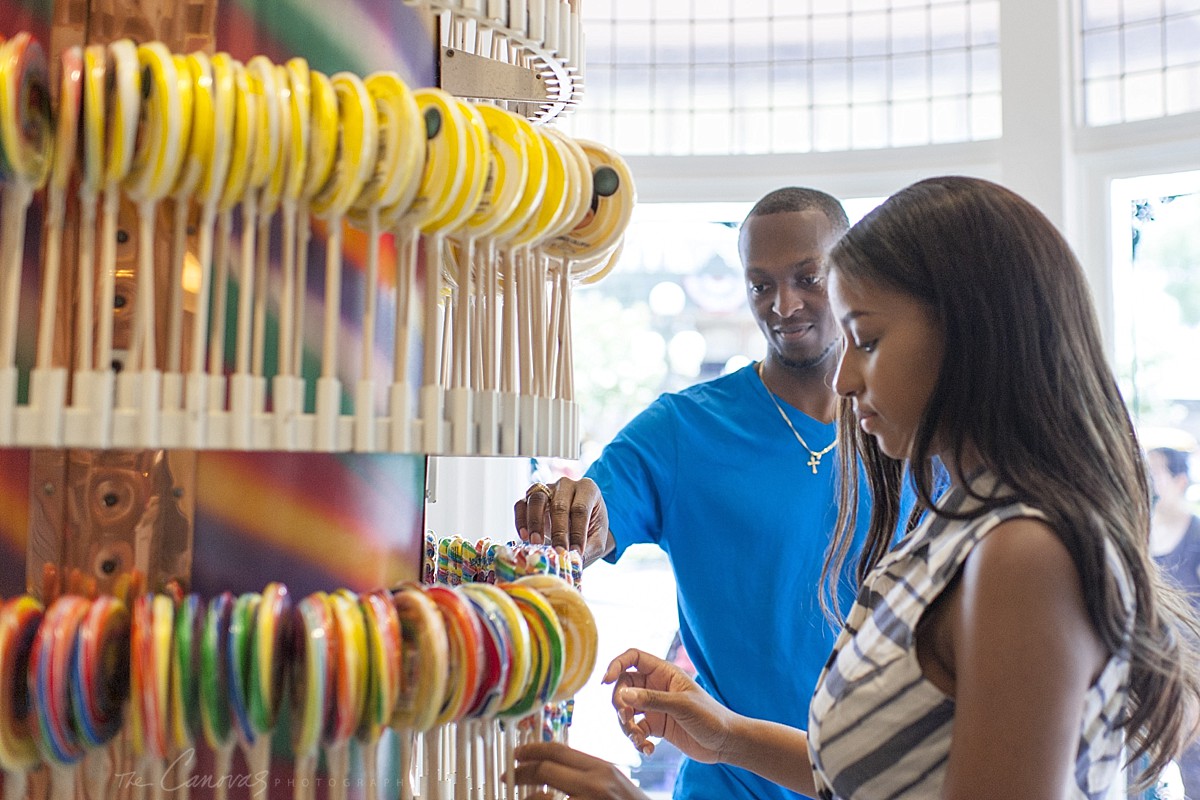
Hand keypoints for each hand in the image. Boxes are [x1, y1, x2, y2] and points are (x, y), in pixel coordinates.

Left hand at [512, 742, 647, 799]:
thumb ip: (585, 773)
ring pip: (542, 799)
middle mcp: (595, 785)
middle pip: (545, 770)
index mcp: (601, 769)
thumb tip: (549, 767)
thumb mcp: (611, 781)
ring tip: (524, 798)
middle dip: (521, 774)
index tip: (516, 755)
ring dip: (528, 799)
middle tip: (508, 777)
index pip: (558, 750)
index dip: (532, 750)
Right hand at [514, 477, 610, 563]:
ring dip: (535, 522)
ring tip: (536, 543)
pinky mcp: (530, 497)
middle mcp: (566, 485)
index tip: (576, 552)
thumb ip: (588, 549)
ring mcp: (546, 488)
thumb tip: (574, 561)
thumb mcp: (597, 539)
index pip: (581, 509)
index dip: (577, 532)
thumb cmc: (591, 528)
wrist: (581, 522)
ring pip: (537, 499)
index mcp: (588, 489)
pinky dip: (520, 520)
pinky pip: (521, 505)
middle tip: (558, 551)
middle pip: (559, 505)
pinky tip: (524, 536)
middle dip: (558, 531)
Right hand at [604, 648, 735, 764]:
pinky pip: (636, 729)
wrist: (725, 742)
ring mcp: (655, 706)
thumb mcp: (681, 706)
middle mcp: (656, 687)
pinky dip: (637, 739)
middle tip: (627, 719)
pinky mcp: (656, 726)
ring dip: (626, 725)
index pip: (633, 658)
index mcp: (664, 672)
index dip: (616, 665)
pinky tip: (647, 749)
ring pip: (626, 710)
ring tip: (639, 739)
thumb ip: (652, 700)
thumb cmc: (710, 716)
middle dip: (620, 703)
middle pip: (624, 686)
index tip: (606, 681)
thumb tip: (622, 695)